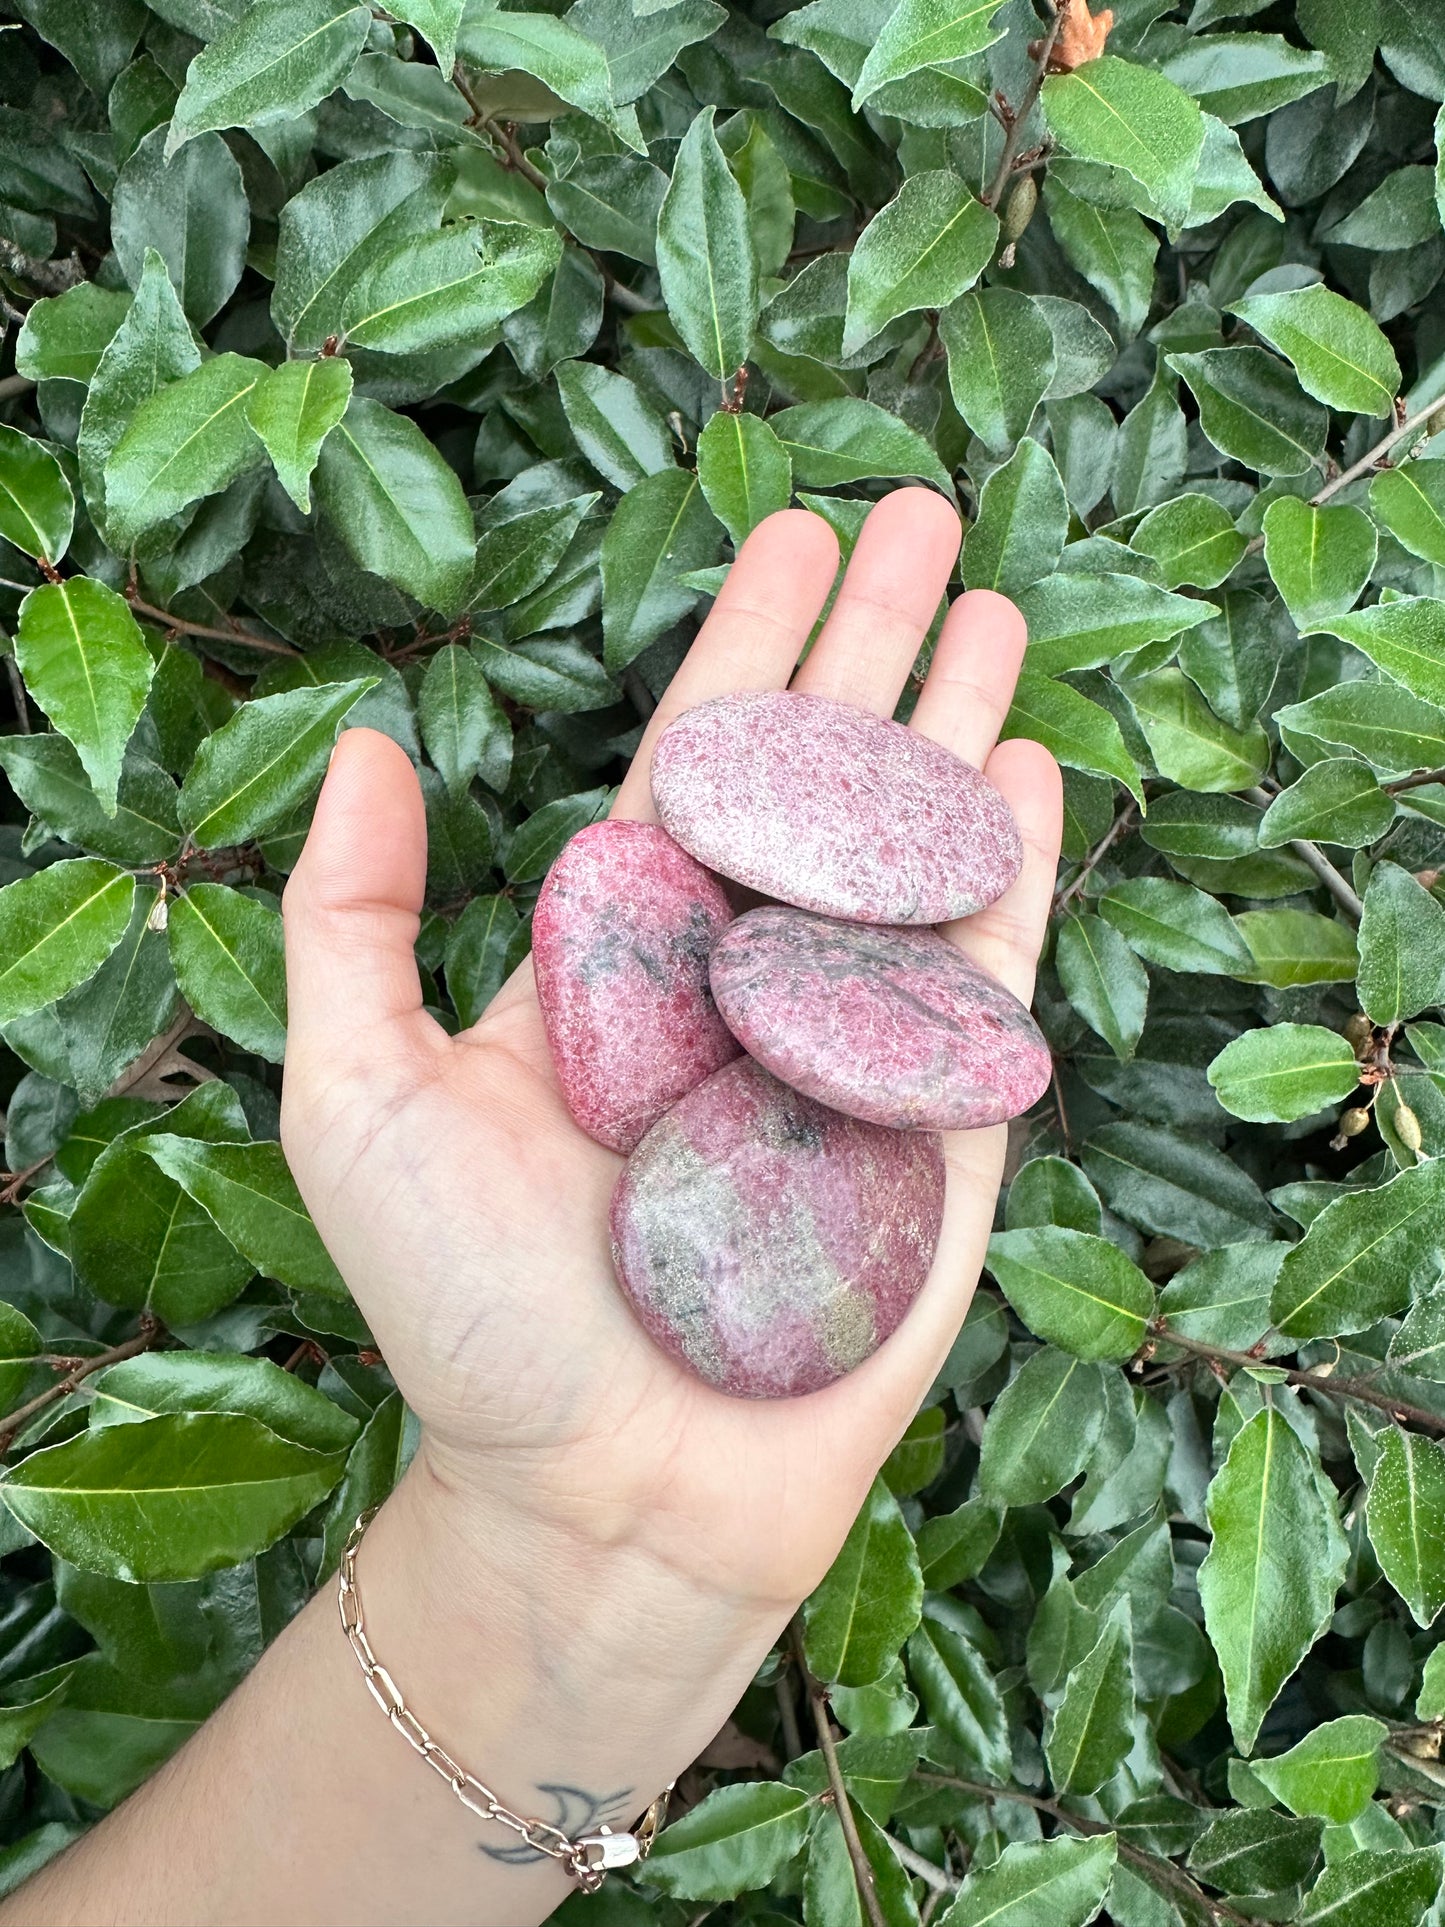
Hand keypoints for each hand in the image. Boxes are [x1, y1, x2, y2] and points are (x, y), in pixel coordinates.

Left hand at [281, 489, 1061, 1618]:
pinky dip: (1008, 872)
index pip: (696, 763)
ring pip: (911, 852)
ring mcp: (844, 1047)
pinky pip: (980, 982)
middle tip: (924, 513)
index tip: (797, 533)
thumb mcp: (358, 1100)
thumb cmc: (471, 1313)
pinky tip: (1026, 770)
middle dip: (872, 642)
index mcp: (621, 951)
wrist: (604, 1495)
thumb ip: (354, 922)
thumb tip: (364, 742)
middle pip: (820, 777)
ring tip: (997, 606)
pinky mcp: (935, 1131)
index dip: (750, 643)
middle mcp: (740, 977)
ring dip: (955, 724)